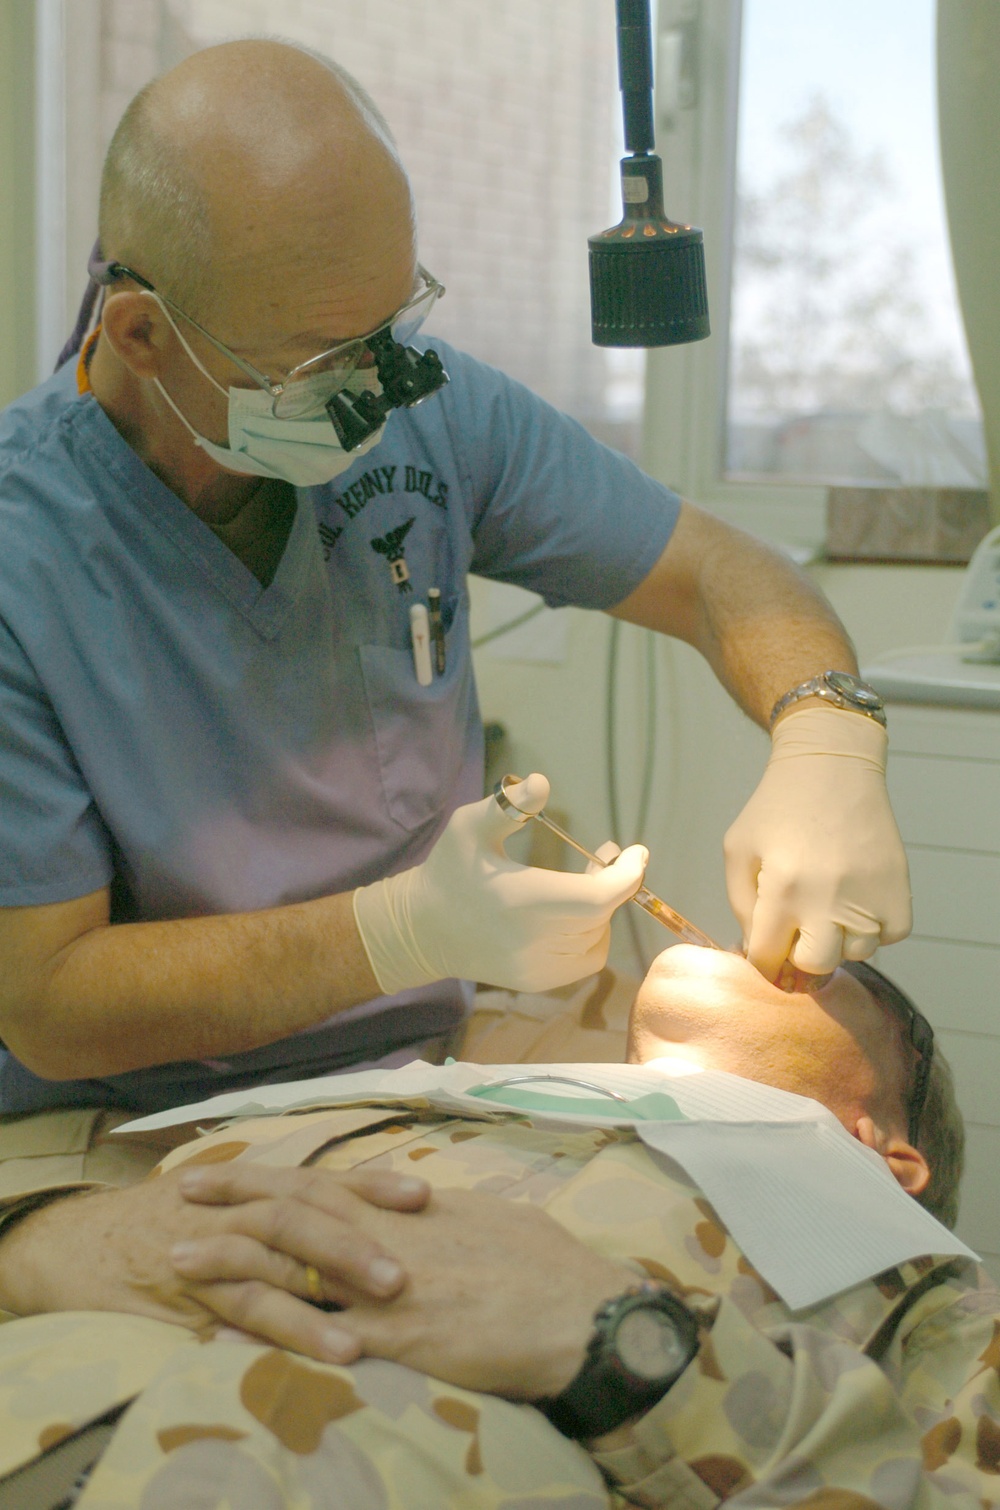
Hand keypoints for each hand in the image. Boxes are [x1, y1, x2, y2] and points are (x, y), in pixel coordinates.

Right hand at [0, 1164, 427, 1362]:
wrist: (80, 1243)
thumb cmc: (167, 1221)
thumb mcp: (225, 1197)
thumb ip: (282, 1203)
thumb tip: (356, 1208)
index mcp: (250, 1186)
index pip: (319, 1179)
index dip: (371, 1185)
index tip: (425, 1196)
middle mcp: (232, 1211)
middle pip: (298, 1217)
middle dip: (352, 1241)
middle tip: (404, 1271)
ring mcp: (206, 1254)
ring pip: (267, 1269)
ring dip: (319, 1299)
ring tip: (371, 1327)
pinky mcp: (186, 1300)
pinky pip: (234, 1317)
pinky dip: (276, 1333)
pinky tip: (314, 1354)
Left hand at [174, 1162, 634, 1398]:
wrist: (584, 1315)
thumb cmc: (551, 1269)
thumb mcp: (492, 1222)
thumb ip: (444, 1217)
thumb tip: (420, 1209)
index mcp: (412, 1209)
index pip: (328, 1183)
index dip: (274, 1176)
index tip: (233, 1169)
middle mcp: (388, 1237)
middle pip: (296, 1210)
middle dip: (235, 1198)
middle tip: (183, 1192)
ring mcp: (386, 1287)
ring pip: (291, 1263)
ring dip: (229, 1256)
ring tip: (176, 1253)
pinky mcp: (394, 1338)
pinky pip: (313, 1329)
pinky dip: (265, 1324)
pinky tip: (225, 1325)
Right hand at [353, 772, 647, 992]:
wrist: (423, 929)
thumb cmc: (450, 870)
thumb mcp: (469, 827)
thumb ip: (508, 805)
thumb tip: (542, 782)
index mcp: (522, 899)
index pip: (598, 897)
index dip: (627, 876)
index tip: (635, 852)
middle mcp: (534, 940)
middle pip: (601, 915)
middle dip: (613, 885)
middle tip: (603, 858)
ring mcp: (537, 968)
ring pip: (599, 939)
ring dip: (601, 911)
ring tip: (584, 885)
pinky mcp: (538, 982)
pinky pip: (586, 958)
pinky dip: (591, 936)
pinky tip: (571, 916)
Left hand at [724, 706, 911, 980]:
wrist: (831, 766)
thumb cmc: (777, 808)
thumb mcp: (739, 850)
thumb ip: (742, 906)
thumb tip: (759, 951)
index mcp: (783, 889)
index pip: (769, 959)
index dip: (763, 960)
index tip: (766, 951)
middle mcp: (829, 899)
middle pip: (816, 966)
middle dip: (801, 955)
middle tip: (798, 929)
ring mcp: (869, 896)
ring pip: (856, 954)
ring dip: (839, 940)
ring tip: (828, 905)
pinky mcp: (898, 888)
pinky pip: (889, 936)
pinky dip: (874, 928)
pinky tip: (856, 901)